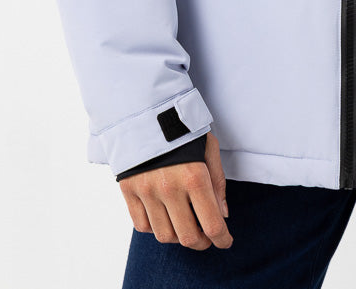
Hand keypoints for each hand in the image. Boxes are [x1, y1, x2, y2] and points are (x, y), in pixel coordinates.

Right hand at [119, 130, 232, 248]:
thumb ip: (218, 182)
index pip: (212, 224)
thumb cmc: (182, 130)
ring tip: (185, 223)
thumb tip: (223, 215)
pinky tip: (164, 215)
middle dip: (202, 242)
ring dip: (178, 236)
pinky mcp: (129, 191)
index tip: (225, 241)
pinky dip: (155, 227)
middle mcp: (169, 188)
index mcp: (194, 176)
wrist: (145, 112)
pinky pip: (142, 226)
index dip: (222, 239)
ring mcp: (146, 191)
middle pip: (188, 237)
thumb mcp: (209, 147)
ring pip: (165, 236)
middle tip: (207, 236)